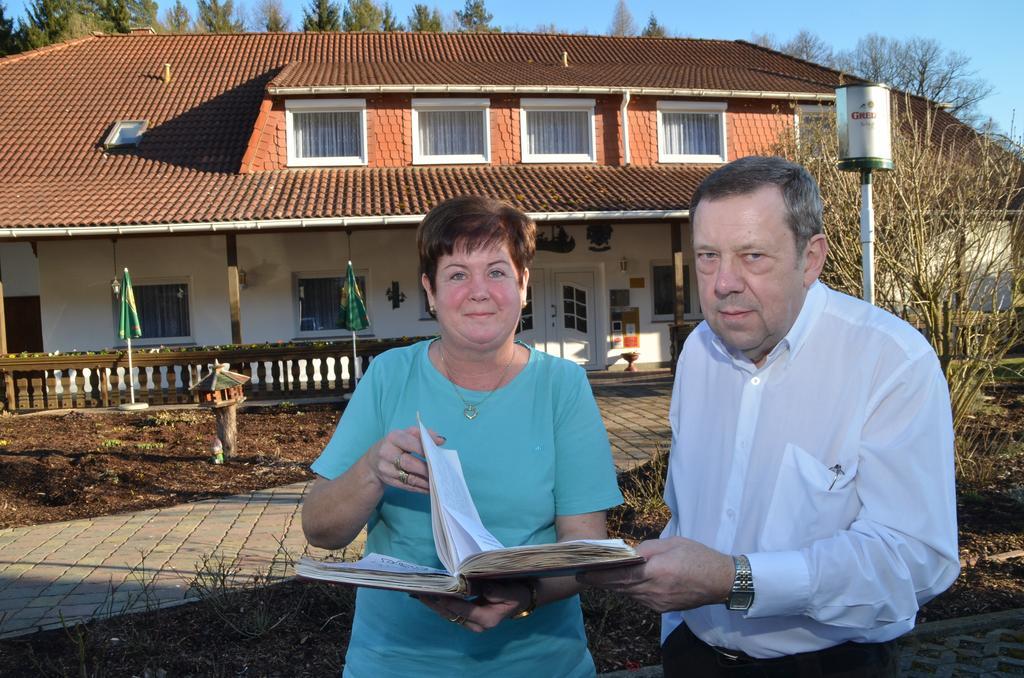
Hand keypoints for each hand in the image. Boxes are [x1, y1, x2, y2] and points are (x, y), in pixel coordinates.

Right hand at [365, 426, 442, 494]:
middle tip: (440, 472)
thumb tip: (441, 440)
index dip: (425, 449)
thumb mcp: (405, 435)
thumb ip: (422, 435)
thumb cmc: (394, 445)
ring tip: (438, 482)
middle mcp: (386, 452)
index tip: (438, 454)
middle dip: (426, 469)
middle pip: (409, 463)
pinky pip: (406, 486)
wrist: (373, 461)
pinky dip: (420, 488)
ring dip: (425, 481)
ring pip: (408, 477)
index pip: (411, 443)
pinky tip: (429, 488)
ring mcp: (386, 469)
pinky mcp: (388, 481)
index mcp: (393, 437)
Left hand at [416, 580, 532, 632]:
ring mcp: (471, 623)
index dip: (449, 601)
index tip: (437, 592)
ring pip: (448, 614)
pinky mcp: (468, 618)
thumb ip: (494, 590)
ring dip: (434, 604)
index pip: (463, 609)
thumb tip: (474, 585)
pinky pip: (451, 611)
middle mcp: (477, 625)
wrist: (521, 600)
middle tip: (420, 591)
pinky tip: (429, 595)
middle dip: (434, 603)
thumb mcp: (510, 591)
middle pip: (451, 614)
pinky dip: (439, 603)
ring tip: (419, 592)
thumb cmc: (516, 594)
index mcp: (487, 619)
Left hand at [577, 537, 733, 612]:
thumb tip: (629, 553)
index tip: (583, 572)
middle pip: (621, 587)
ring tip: (601, 575)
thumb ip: (647, 548)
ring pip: (629, 594)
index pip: (621, 575)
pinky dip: (630, 590)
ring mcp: (658, 603)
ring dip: (615, 585)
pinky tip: (626, 582)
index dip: (599, 575)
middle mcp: (654, 590)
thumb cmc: (698, 557)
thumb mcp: (672, 543)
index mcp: (657, 571)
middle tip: (584, 574)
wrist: (721, 581)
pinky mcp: (662, 608)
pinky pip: (640, 598)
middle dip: (601, 581)